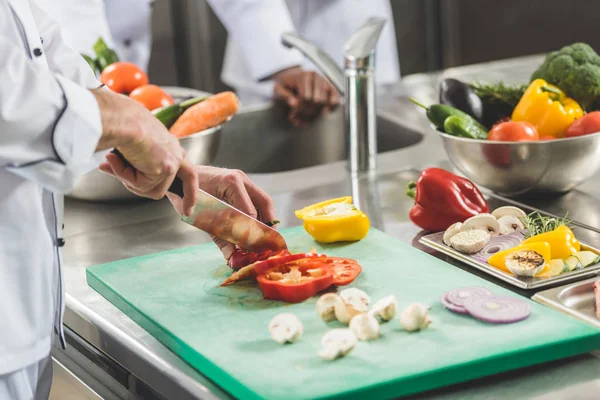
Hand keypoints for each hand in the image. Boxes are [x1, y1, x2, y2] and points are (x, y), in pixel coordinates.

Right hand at [92, 88, 198, 214]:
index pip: (181, 167)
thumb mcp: (125, 146)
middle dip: (188, 197)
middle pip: (183, 179)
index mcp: (167, 143)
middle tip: (187, 212)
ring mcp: (172, 160)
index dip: (186, 184)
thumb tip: (107, 168)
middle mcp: (174, 151)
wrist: (119, 118)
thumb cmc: (119, 123)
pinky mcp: (165, 168)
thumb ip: (124, 161)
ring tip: (117, 164)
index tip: (188, 200)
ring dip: (130, 181)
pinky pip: (142, 185)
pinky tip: (119, 162)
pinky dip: (126, 177)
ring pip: (152, 188)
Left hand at [166, 166, 275, 260]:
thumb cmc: (187, 193)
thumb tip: (231, 256)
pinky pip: (255, 199)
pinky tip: (254, 226)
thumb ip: (219, 236)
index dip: (253, 230)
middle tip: (267, 240)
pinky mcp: (240, 184)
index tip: (254, 245)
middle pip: (264, 202)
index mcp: (231, 183)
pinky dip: (258, 213)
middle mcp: (240, 179)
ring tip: (262, 236)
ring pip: (263, 200)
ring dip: (265, 219)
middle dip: (268, 223)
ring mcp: (242, 179)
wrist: (179, 177)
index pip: (250, 211)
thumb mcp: (201, 216)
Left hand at [272, 67, 339, 125]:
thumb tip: (294, 103)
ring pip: (323, 103)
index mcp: (303, 76)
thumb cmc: (285, 85)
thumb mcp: (278, 89)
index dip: (299, 110)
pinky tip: (325, 113)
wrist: (291, 78)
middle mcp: (316, 77)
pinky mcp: (329, 87)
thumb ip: (284, 96)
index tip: (292, 116)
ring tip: (305, 120)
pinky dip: (332, 107)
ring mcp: (324, 82)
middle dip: (307, 113)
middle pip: (316, 101)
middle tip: (298, 120)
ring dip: (315, 114)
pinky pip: (335, 98)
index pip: (306, 97)